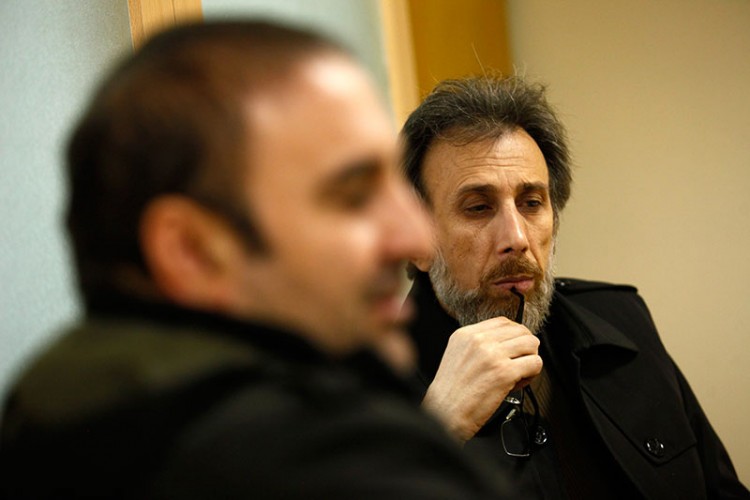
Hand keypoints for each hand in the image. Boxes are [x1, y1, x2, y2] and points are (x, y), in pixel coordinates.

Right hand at [421, 317, 541, 441]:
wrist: (444, 414)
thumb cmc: (450, 393)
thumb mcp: (456, 355)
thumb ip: (477, 345)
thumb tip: (504, 343)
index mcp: (466, 334)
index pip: (503, 322)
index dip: (514, 335)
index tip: (513, 348)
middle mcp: (479, 341)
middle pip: (521, 330)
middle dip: (524, 348)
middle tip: (518, 362)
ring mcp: (493, 355)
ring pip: (531, 344)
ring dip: (530, 359)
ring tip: (518, 373)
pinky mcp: (504, 372)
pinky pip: (535, 363)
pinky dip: (532, 374)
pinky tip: (517, 383)